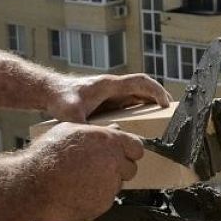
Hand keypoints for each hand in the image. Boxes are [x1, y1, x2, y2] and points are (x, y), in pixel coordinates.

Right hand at [28, 123, 144, 220]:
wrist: (32, 184)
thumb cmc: (47, 155)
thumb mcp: (70, 130)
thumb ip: (97, 132)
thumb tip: (112, 130)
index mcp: (110, 142)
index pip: (137, 148)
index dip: (129, 151)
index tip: (121, 154)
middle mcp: (114, 163)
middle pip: (130, 168)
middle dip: (118, 169)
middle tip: (98, 168)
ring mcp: (109, 186)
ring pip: (117, 185)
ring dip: (105, 183)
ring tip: (81, 180)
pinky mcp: (102, 205)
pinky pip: (105, 200)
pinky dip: (95, 198)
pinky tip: (77, 192)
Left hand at [46, 73, 172, 123]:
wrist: (50, 92)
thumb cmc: (60, 100)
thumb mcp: (70, 113)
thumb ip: (81, 124)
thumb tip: (95, 138)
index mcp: (110, 85)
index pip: (140, 82)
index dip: (156, 91)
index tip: (166, 104)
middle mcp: (113, 87)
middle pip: (143, 87)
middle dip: (159, 98)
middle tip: (171, 113)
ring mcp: (110, 93)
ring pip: (136, 94)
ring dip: (150, 103)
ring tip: (161, 119)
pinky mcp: (106, 100)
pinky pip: (128, 102)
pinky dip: (138, 109)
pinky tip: (141, 123)